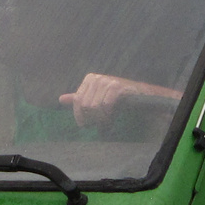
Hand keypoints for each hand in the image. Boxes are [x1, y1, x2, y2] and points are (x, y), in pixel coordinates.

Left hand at [58, 74, 179, 128]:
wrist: (143, 97)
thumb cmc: (119, 99)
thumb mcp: (97, 98)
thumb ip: (79, 98)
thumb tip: (61, 99)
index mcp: (89, 79)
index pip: (77, 101)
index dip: (80, 116)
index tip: (86, 126)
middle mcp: (97, 78)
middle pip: (85, 105)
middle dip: (93, 119)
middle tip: (101, 123)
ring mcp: (107, 81)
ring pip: (94, 107)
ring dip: (101, 119)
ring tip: (108, 120)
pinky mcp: (117, 87)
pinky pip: (105, 105)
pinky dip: (109, 115)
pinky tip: (113, 117)